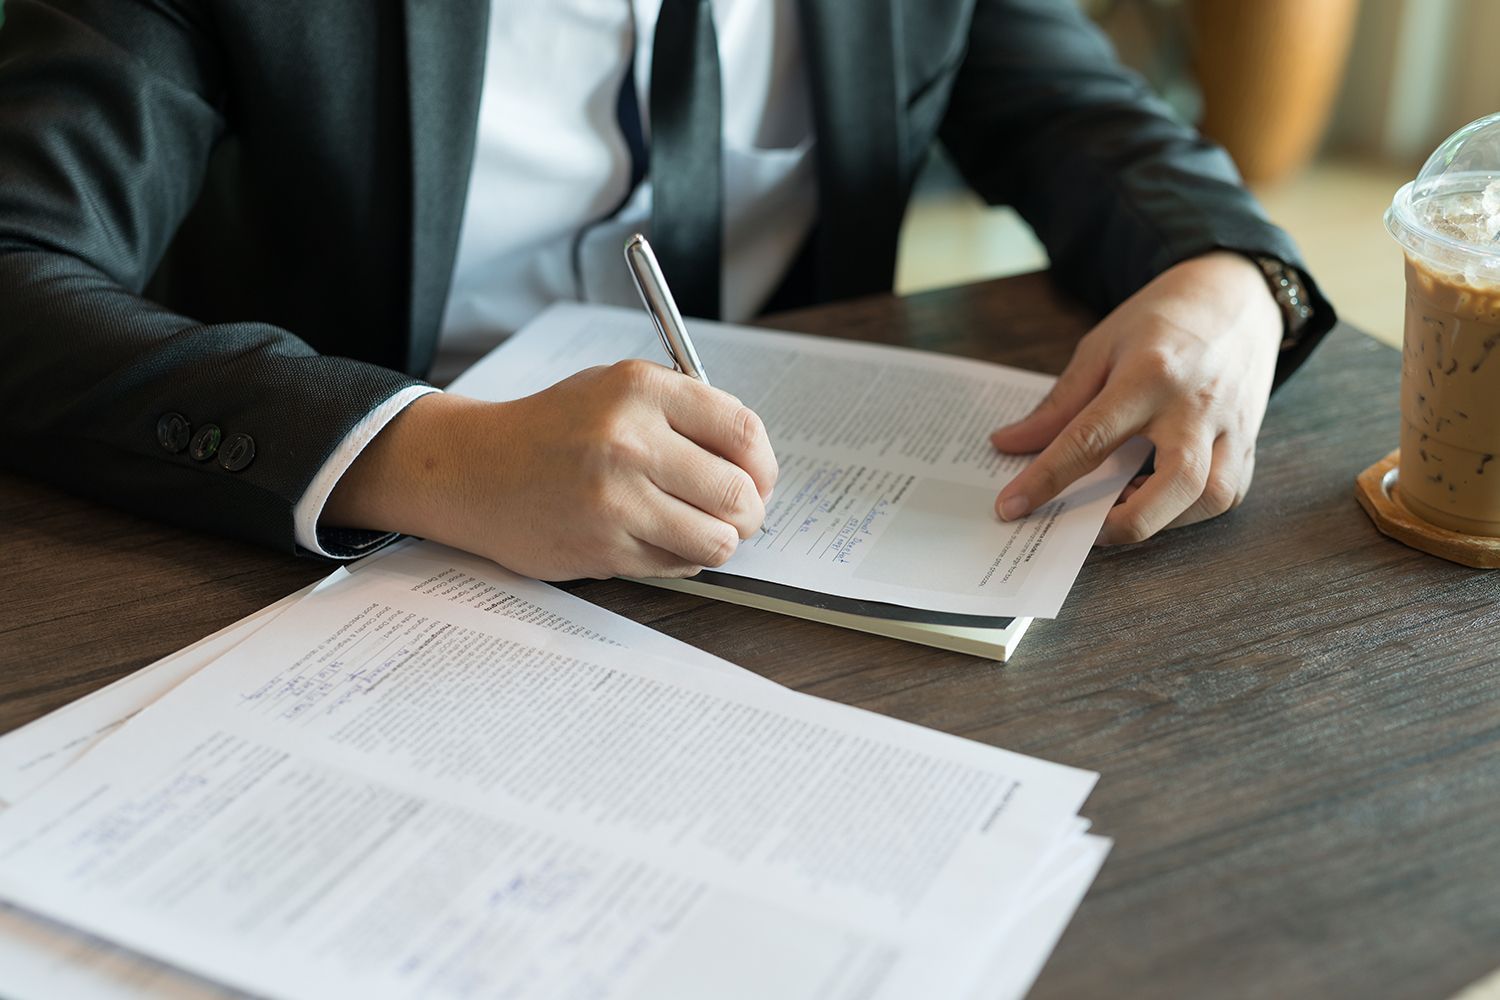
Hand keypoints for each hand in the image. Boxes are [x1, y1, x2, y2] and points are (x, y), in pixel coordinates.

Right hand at [325, 360, 777, 579]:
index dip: (763, 465)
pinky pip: (679, 565)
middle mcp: (630, 441)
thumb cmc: (555, 429)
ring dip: (719, 541)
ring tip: (700, 529)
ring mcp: (616, 499)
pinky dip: (681, 558)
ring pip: (717, 539)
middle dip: (750, 512)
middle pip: (738, 493)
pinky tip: (657, 538)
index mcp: (641, 390)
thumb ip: (686, 413)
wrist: (476, 470)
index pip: (743, 432)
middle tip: (738, 514)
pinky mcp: (605, 546)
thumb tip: (756, 462)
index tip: (759, 478)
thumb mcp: (616, 389)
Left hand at [990, 251, 1281, 544]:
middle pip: (1177, 481)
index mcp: (1149, 375)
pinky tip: (1158, 501)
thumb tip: (1008, 444)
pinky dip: (1191, 511)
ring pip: (1212, 495)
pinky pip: (1229, 492)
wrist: (1234, 296)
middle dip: (1129, 521)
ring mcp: (1232, 426)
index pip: (1090, 439)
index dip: (1046, 479)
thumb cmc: (1160, 320)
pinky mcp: (1249, 442)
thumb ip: (1058, 404)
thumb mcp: (1099, 347)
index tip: (1012, 506)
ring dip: (1165, 520)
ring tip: (1121, 511)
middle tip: (1086, 529)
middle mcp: (1196, 405)